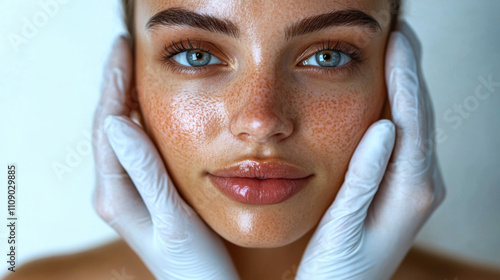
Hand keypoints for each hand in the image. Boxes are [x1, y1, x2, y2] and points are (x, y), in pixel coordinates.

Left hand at [92, 36, 239, 279]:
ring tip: (135, 66)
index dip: (113, 86)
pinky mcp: (145, 192)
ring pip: (123, 134)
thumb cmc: (192, 261)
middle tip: (126, 48)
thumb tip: (118, 121)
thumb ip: (145, 170)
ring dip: (127, 98)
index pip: (108, 127)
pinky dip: (142, 119)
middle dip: (116, 85)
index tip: (121, 50)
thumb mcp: (170, 216)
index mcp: (115, 194)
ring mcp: (129, 191)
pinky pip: (138, 146)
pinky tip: (151, 105)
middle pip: (110, 126)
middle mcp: (115, 190)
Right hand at [296, 31, 445, 279]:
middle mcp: (422, 184)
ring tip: (395, 50)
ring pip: (415, 123)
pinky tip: (388, 93)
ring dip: (406, 85)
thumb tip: (385, 124)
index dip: (405, 76)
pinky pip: (406, 137)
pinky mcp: (402, 187)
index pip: (412, 119)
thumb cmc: (338, 267)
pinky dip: (400, 107)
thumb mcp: (345, 222)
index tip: (397, 38)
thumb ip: (366, 175)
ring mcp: (415, 185)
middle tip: (398, 31)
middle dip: (411, 70)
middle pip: (421, 114)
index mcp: (411, 190)